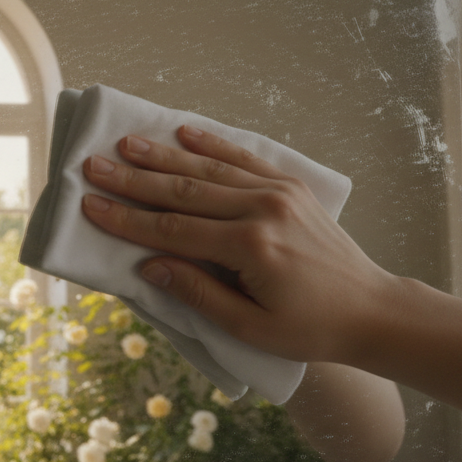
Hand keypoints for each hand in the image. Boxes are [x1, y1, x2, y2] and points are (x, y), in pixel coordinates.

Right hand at [80, 125, 403, 363]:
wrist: (371, 311)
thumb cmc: (310, 329)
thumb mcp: (249, 326)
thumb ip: (197, 291)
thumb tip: (148, 265)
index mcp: (251, 246)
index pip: (174, 229)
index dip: (128, 218)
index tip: (90, 205)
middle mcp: (264, 209)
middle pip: (185, 190)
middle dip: (134, 179)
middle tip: (93, 166)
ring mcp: (280, 192)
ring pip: (210, 168)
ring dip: (164, 155)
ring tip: (125, 144)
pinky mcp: (290, 187)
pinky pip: (242, 159)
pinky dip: (212, 144)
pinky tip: (183, 132)